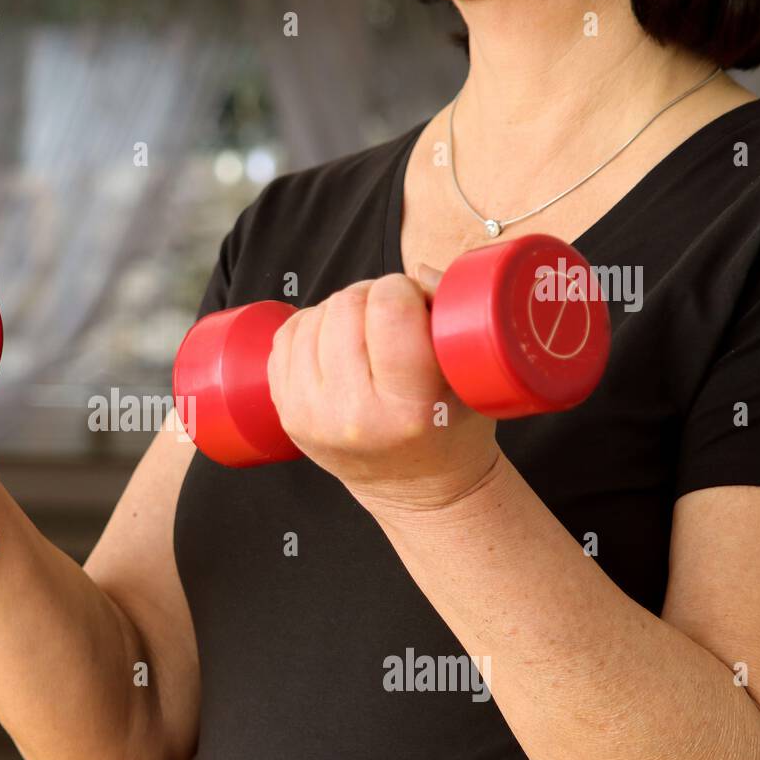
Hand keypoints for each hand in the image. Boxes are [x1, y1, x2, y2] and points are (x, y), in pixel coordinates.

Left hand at [265, 267, 500, 513]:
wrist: (415, 486)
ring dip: (341, 310)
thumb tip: (416, 272)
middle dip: (372, 295)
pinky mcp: (287, 412)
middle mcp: (351, 415)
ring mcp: (311, 415)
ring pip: (313, 316)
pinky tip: (337, 342)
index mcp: (409, 407)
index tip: (414, 302)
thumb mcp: (474, 377)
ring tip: (368, 332)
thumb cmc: (452, 427)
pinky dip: (311, 326)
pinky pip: (286, 336)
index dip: (402, 289)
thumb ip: (454, 315)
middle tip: (392, 316)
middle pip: (345, 306)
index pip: (388, 309)